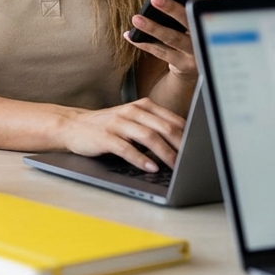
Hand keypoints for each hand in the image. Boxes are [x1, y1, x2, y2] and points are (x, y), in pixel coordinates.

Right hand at [59, 99, 186, 170]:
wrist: (73, 126)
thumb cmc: (108, 127)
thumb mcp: (133, 122)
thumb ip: (155, 127)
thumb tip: (185, 144)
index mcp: (143, 106)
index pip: (173, 121)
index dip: (189, 136)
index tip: (201, 150)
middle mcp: (132, 112)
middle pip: (164, 128)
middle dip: (182, 146)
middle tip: (193, 161)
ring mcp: (118, 123)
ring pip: (148, 137)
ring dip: (165, 153)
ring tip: (177, 166)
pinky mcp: (105, 137)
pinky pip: (126, 148)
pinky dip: (141, 159)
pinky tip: (151, 168)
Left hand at [124, 0, 221, 81]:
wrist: (201, 65)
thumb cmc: (198, 31)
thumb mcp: (203, 18)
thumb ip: (198, 4)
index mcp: (218, 21)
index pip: (217, 3)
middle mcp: (210, 38)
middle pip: (191, 21)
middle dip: (173, 10)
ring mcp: (197, 53)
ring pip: (173, 38)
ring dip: (153, 28)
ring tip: (136, 19)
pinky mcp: (184, 65)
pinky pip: (161, 52)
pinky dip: (144, 43)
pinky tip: (130, 35)